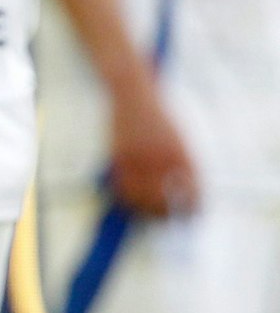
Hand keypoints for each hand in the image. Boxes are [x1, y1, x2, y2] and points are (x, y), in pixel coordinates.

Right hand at [108, 74, 199, 217]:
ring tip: (150, 213)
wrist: (132, 93)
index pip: (192, 191)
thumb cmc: (158, 115)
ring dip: (145, 210)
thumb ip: (184, 164)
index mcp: (181, 153)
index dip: (194, 207)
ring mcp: (137, 158)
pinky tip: (132, 198)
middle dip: (167, 214)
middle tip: (170, 219)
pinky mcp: (119, 156)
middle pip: (164, 200)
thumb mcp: (179, 138)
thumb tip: (185, 192)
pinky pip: (122, 186)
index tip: (194, 214)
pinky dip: (127, 196)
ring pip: (140, 197)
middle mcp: (159, 158)